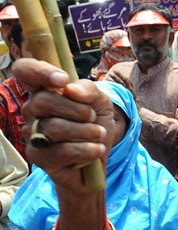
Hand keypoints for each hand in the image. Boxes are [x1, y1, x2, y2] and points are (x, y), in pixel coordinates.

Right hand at [15, 58, 113, 196]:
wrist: (99, 158)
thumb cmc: (95, 126)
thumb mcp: (101, 104)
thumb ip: (90, 91)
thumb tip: (71, 89)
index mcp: (44, 91)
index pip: (25, 70)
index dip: (39, 71)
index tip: (63, 80)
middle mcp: (32, 110)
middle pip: (43, 101)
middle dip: (77, 110)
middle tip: (92, 117)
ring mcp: (32, 134)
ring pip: (54, 127)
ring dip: (86, 131)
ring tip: (98, 135)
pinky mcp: (38, 156)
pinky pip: (63, 151)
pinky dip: (87, 150)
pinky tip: (96, 150)